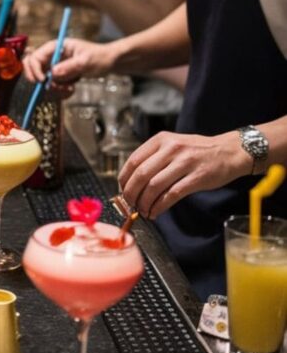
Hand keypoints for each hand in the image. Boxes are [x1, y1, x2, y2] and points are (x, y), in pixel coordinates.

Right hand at [23, 36, 113, 84]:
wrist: (109, 63)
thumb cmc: (99, 56)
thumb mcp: (86, 61)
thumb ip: (70, 66)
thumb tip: (53, 73)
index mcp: (55, 47)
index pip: (35, 57)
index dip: (35, 70)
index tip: (43, 81)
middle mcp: (52, 57)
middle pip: (32, 68)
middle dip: (40, 81)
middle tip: (52, 87)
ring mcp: (55, 67)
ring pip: (43, 82)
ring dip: (54, 89)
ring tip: (70, 88)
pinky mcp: (59, 77)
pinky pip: (52, 88)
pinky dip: (60, 92)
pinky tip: (71, 89)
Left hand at [119, 130, 248, 218]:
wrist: (229, 151)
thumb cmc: (198, 151)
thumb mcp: (173, 145)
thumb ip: (154, 158)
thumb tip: (132, 181)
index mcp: (161, 140)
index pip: (133, 160)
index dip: (124, 179)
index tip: (122, 191)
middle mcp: (171, 148)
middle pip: (141, 175)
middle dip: (131, 194)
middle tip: (130, 204)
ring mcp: (185, 162)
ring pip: (154, 186)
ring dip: (145, 203)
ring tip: (143, 211)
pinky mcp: (197, 177)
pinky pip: (172, 195)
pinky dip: (159, 206)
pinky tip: (155, 212)